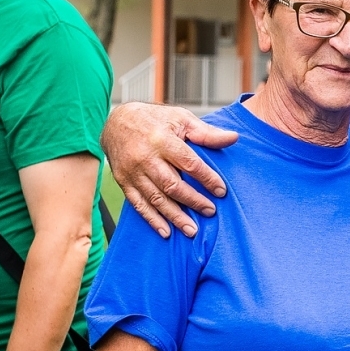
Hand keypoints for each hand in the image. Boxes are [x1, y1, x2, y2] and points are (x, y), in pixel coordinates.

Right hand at [103, 101, 236, 238]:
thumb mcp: (181, 119)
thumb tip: (233, 138)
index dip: (207, 178)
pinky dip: (152, 219)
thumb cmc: (155, 120)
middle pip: (172, 185)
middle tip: (210, 211)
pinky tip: (166, 231)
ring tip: (192, 230)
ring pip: (156, 198)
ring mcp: (132, 171)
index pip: (189, 163)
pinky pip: (138, 204)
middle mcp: (145, 157)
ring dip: (175, 216)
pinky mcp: (123, 181)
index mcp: (162, 140)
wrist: (116, 122)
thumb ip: (206, 133)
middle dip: (193, 201)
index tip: (221, 191)